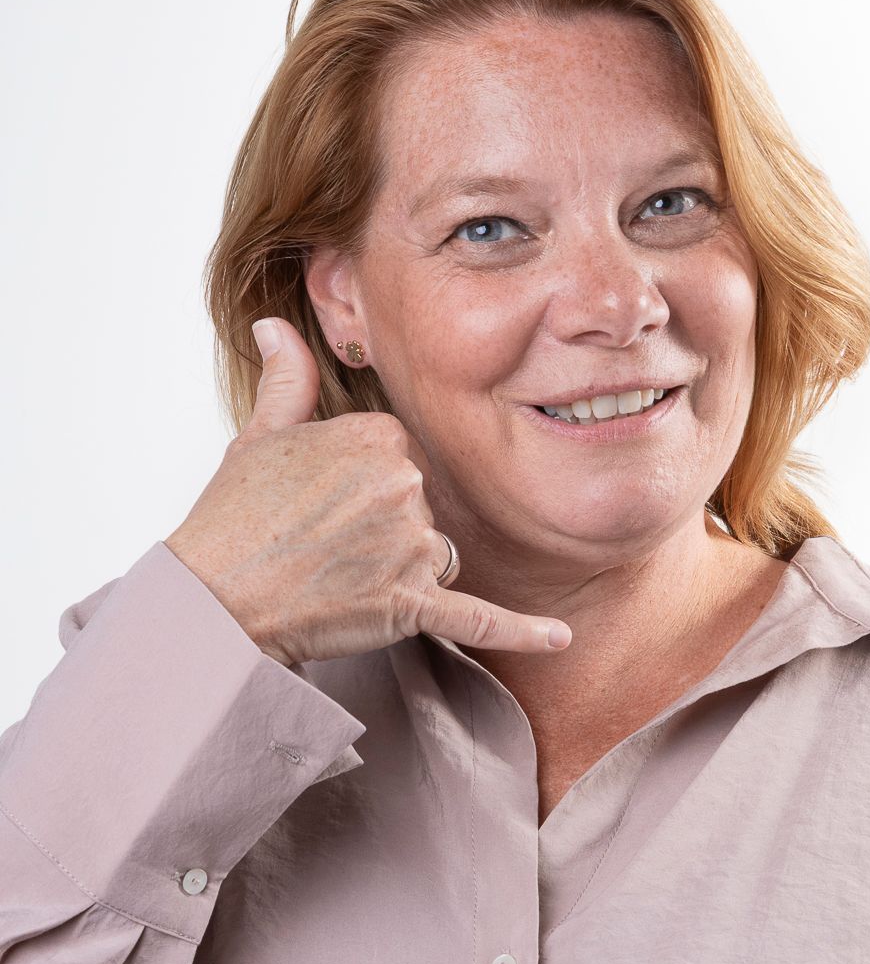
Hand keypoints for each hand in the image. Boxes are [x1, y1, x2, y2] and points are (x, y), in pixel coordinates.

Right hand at [164, 318, 571, 665]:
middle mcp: (404, 485)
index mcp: (375, 436)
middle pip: (422, 501)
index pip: (400, 453)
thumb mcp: (259, 436)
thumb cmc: (232, 518)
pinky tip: (560, 637)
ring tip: (340, 579)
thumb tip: (276, 327)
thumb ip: (287, 378)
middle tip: (324, 542)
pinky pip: (479, 617)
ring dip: (405, 568)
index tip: (323, 500)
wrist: (215, 602)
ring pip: (437, 551)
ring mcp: (412, 547)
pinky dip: (521, 632)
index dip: (364, 480)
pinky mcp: (414, 605)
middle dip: (385, 523)